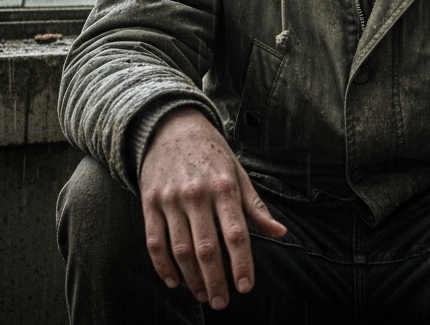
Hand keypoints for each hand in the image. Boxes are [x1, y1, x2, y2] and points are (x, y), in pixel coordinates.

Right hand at [139, 107, 286, 309]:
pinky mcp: (149, 203)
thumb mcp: (238, 173)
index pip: (236, 234)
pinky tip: (174, 281)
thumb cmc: (212, 154)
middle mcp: (197, 194)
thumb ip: (256, 207)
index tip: (245, 287)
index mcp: (224, 187)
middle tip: (222, 302)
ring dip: (192, 278)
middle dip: (215, 280)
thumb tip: (280, 232)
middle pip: (206, 248)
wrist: (171, 127)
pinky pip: (154, 241)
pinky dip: (162, 266)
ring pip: (180, 249)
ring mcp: (170, 199)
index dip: (241, 263)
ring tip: (203, 296)